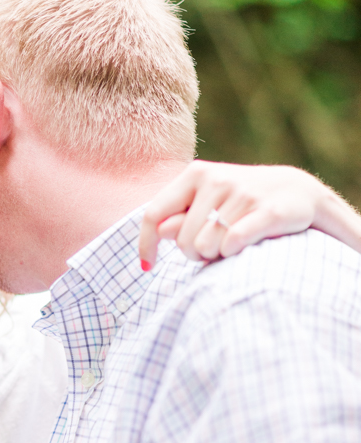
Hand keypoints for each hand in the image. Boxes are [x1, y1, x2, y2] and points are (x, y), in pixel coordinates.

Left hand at [138, 161, 360, 268]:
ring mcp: (243, 193)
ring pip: (206, 246)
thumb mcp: (206, 205)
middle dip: (194, 255)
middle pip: (182, 240)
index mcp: (195, 175)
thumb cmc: (239, 203)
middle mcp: (217, 180)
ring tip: (229, 246)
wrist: (297, 191)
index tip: (146, 268)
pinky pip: (232, 243)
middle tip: (213, 249)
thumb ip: (180, 218)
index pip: (154, 214)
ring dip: (215, 256)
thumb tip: (161, 230)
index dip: (146, 244)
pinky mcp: (267, 211)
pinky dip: (232, 253)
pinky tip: (239, 249)